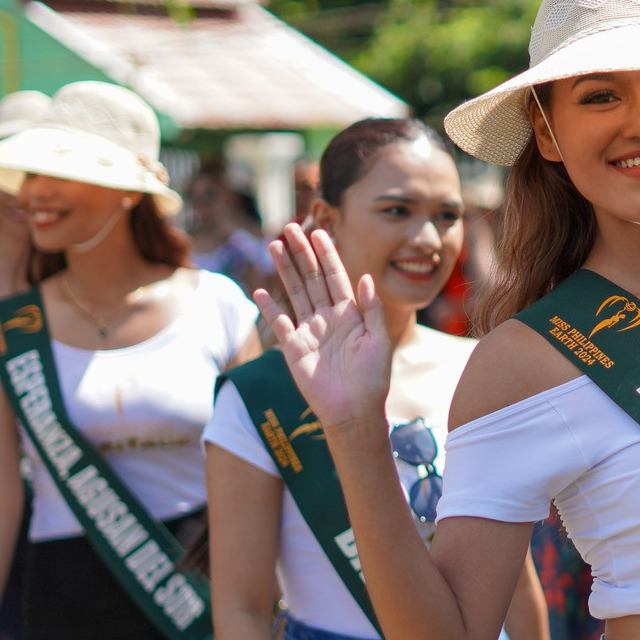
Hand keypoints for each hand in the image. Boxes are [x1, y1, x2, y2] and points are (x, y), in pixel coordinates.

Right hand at [255, 224, 392, 431]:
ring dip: (285, 270)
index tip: (319, 232)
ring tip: (274, 246)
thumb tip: (366, 278)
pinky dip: (270, 308)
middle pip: (311, 278)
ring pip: (295, 293)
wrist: (355, 411)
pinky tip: (260, 290)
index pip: (335, 276)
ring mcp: (309, 331)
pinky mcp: (294, 348)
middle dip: (301, 253)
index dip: (327, 254)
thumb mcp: (379, 340)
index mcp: (350, 313)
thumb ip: (372, 310)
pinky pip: (279, 323)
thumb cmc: (372, 378)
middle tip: (290, 228)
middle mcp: (327, 317)